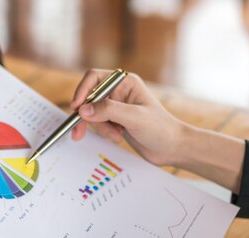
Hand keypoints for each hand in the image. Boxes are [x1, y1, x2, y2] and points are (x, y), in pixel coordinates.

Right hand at [70, 69, 184, 166]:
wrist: (171, 147)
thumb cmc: (160, 128)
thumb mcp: (134, 118)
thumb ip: (108, 111)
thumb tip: (83, 110)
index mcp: (125, 82)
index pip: (94, 78)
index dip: (82, 91)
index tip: (77, 107)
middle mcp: (118, 91)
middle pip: (89, 97)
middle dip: (87, 115)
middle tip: (79, 132)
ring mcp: (115, 106)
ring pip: (91, 113)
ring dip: (99, 127)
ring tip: (116, 136)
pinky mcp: (114, 120)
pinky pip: (97, 123)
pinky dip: (102, 132)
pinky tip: (116, 136)